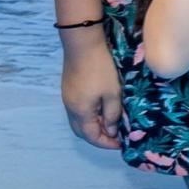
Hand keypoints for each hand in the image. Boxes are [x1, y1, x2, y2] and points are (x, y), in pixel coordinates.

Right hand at [60, 34, 123, 149]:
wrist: (82, 43)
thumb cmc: (100, 69)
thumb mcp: (112, 93)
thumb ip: (112, 115)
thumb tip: (110, 131)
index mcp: (80, 112)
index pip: (92, 137)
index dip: (106, 143)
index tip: (120, 144)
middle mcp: (70, 108)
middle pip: (81, 132)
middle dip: (97, 137)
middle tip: (114, 135)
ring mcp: (67, 98)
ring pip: (78, 121)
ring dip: (93, 125)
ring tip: (109, 122)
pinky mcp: (68, 89)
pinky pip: (77, 110)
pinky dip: (88, 115)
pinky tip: (100, 109)